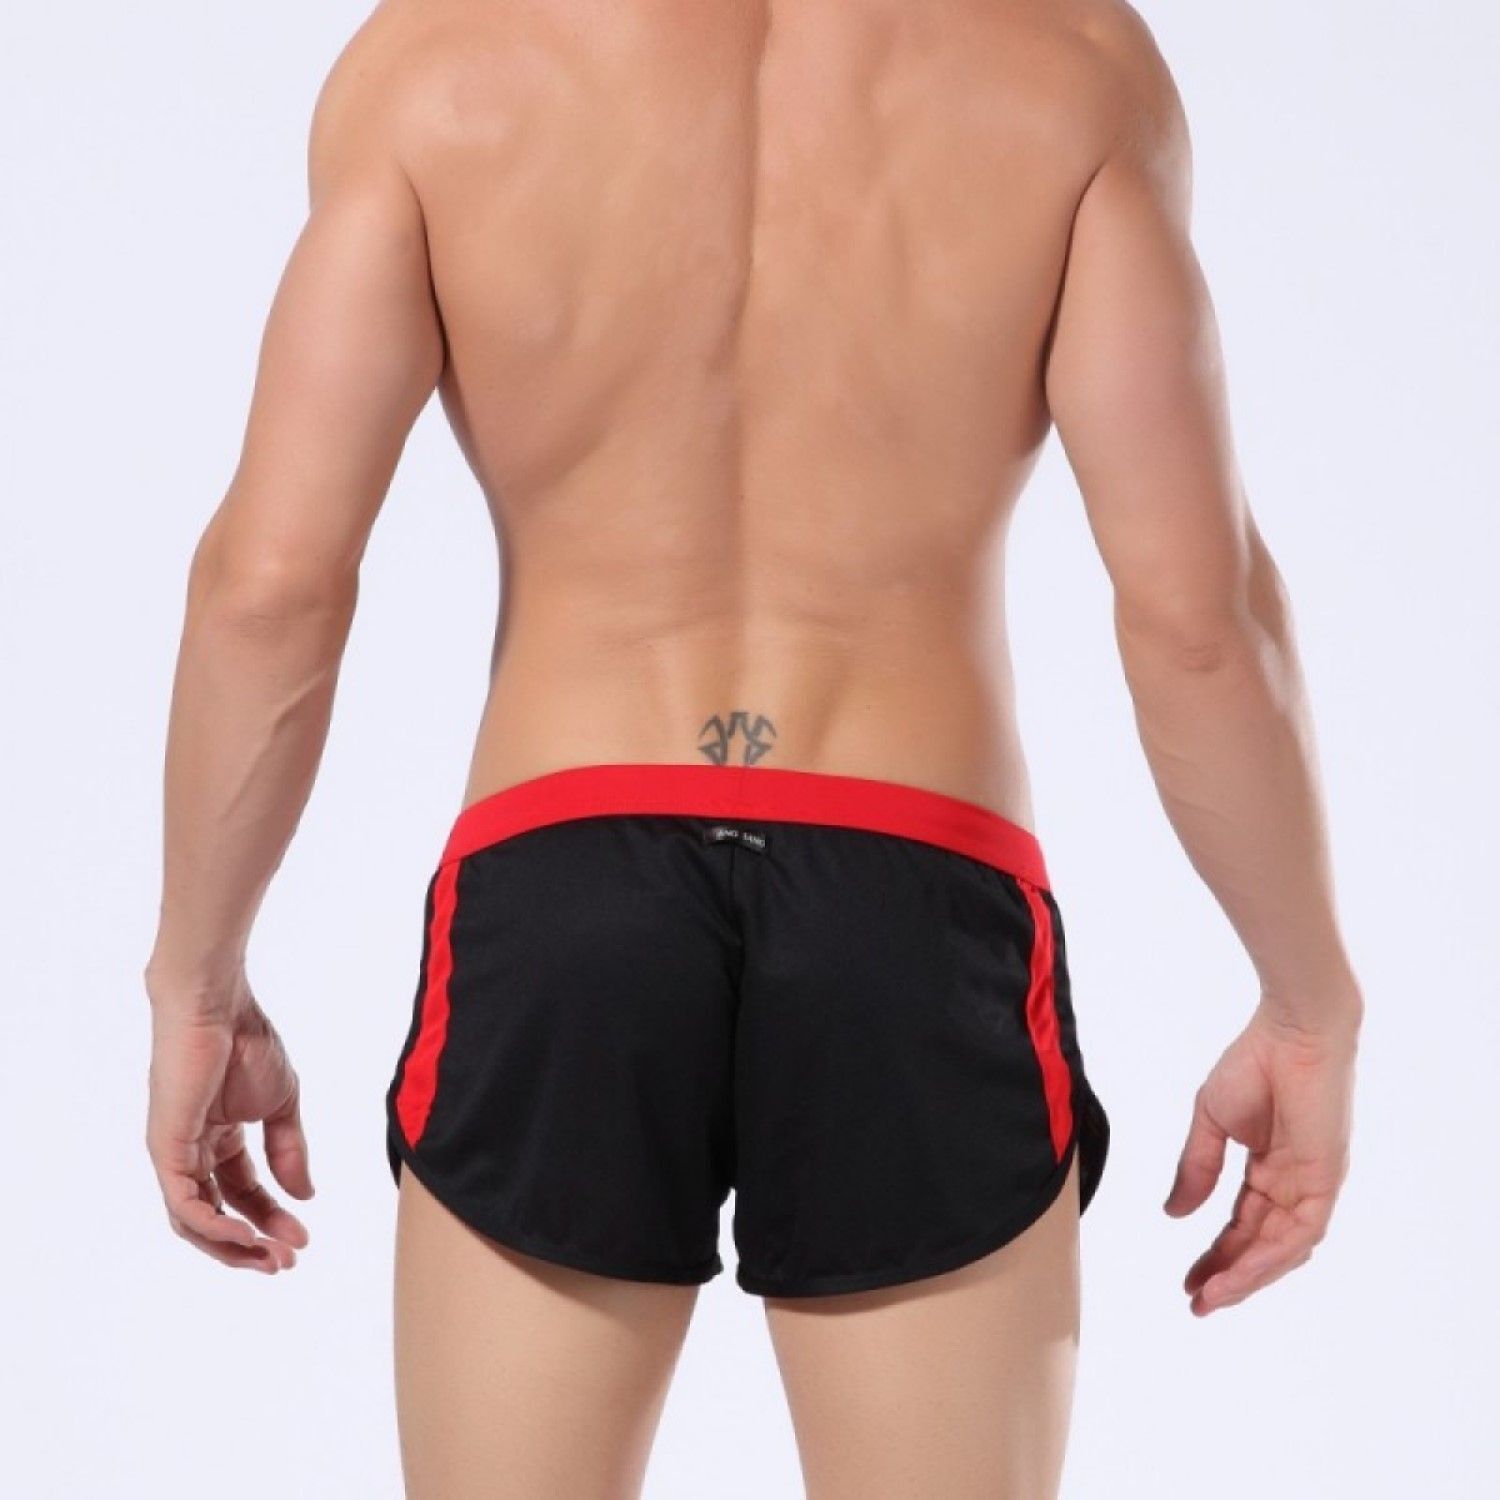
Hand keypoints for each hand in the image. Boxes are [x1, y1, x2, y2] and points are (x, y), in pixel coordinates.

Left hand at [145, 979, 313, 1272]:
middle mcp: (194, 1152)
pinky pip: (183, 1203)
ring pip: (196, 1220)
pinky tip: (243, 1233)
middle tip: (288, 1261)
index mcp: (220, 1139)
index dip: (275, 1217)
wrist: (219, 1008)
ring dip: (233, 1244)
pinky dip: (212, 1225)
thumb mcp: (282, 1105)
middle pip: (220, 1215)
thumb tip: (306, 1196)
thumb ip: (290, 1150)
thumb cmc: (248, 1042)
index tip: (305, 1237)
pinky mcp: (166, 1149)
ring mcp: (176, 1153)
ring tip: (270, 1257)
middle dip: (253, 1243)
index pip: (246, 1192)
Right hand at [1164, 998, 1357, 1315]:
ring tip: (1211, 1296)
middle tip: (1196, 1302)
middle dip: (1229, 1276)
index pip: (1242, 1225)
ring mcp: (1312, 1184)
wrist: (1292, 1031)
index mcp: (1269, 1169)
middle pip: (1261, 1245)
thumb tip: (1173, 1214)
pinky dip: (1270, 1255)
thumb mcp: (1211, 1121)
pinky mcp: (1325, 1179)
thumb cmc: (1254, 1062)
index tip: (1188, 1281)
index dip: (1215, 1254)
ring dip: (1247, 1276)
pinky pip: (1300, 1232)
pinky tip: (1239, 1271)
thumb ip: (1196, 1168)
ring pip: (1282, 1249)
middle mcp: (1294, 1184)